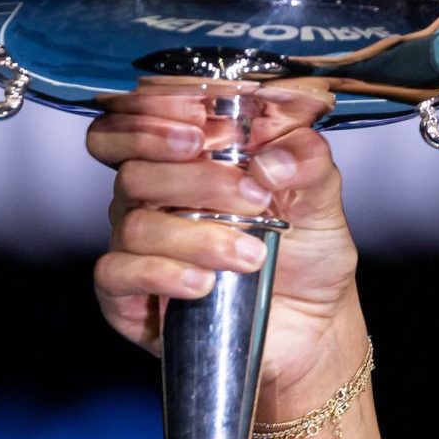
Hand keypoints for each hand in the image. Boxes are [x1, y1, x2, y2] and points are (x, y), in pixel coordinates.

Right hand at [87, 96, 364, 399]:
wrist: (312, 322)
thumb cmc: (305, 250)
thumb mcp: (320, 196)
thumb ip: (306, 161)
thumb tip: (271, 160)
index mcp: (189, 157)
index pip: (134, 120)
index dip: (149, 116)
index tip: (197, 125)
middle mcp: (155, 195)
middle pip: (135, 170)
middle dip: (194, 180)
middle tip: (248, 196)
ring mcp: (138, 245)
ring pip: (135, 224)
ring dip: (198, 237)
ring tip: (251, 254)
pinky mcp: (129, 294)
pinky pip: (117, 274)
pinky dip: (161, 274)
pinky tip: (203, 283)